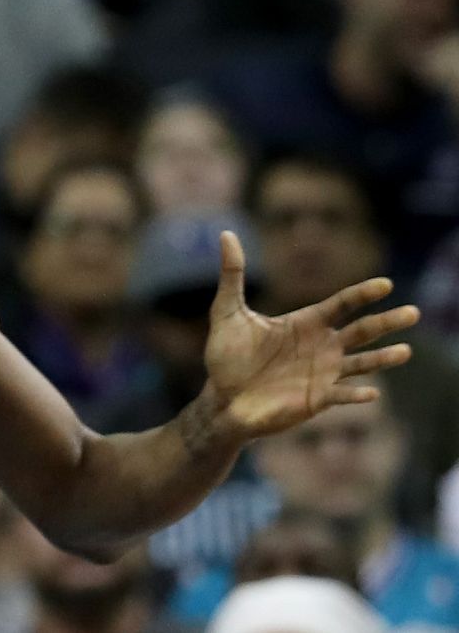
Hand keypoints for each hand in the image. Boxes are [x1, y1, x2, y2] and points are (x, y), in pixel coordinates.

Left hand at [202, 231, 418, 439]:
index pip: (342, 304)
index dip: (363, 294)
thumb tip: (226, 234)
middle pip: (361, 331)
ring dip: (382, 358)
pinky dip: (356, 393)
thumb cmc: (227, 355)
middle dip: (386, 322)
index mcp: (306, 323)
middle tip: (413, 312)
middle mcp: (322, 346)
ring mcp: (323, 373)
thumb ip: (233, 275)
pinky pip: (342, 395)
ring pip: (362, 364)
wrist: (221, 398)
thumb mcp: (227, 311)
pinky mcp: (316, 399)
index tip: (385, 285)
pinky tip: (371, 392)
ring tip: (405, 351)